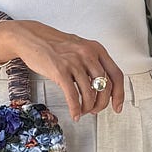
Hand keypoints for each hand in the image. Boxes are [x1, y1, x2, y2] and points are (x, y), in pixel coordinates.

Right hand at [0, 19, 123, 120]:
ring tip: (83, 111)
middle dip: (102, 104)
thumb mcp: (80, 48)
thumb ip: (92, 63)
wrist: (31, 38)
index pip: (116, 75)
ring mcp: (74, 62)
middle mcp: (88, 54)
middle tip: (96, 110)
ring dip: (88, 107)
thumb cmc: (54, 45)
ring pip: (90, 94)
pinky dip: (75, 108)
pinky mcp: (60, 71)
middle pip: (105, 87)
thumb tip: (102, 87)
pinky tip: (74, 113)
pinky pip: (73, 96)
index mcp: (96, 49)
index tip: (117, 106)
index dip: (119, 94)